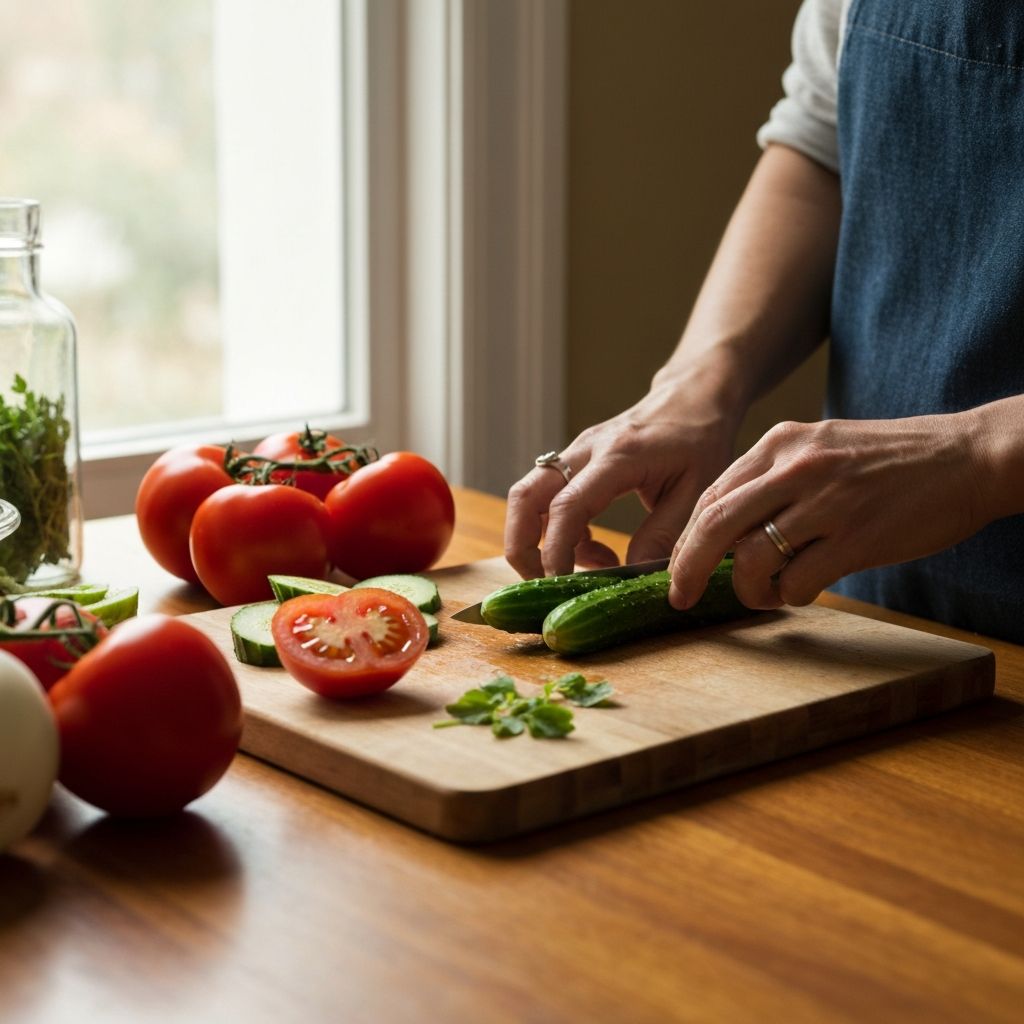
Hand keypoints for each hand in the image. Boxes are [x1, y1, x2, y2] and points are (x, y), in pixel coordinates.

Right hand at [504, 381, 739, 578]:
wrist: (692, 399)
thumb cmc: (700, 442)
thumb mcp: (698, 492)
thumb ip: (664, 535)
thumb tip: (632, 575)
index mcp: (618, 457)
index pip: (568, 506)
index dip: (556, 550)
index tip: (560, 585)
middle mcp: (585, 451)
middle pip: (524, 497)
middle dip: (521, 547)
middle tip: (545, 583)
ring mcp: (574, 455)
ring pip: (527, 498)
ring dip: (538, 541)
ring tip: (585, 567)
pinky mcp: (573, 464)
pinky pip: (547, 502)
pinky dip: (560, 534)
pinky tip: (597, 550)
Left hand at [668, 413, 989, 609]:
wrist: (967, 457)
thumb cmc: (890, 460)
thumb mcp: (821, 449)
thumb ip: (773, 480)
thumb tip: (725, 528)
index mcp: (780, 444)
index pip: (711, 495)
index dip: (686, 538)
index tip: (677, 566)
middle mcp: (795, 468)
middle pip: (715, 524)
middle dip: (687, 567)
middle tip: (679, 596)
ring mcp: (826, 502)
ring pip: (752, 557)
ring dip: (747, 589)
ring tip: (765, 594)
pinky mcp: (856, 538)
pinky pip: (798, 581)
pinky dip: (789, 596)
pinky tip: (801, 592)